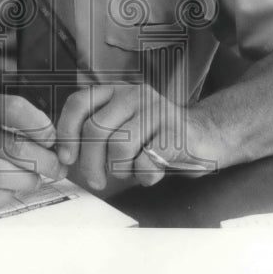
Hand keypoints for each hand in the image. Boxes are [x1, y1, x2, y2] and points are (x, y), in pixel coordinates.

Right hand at [0, 93, 66, 207]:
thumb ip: (7, 118)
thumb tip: (48, 138)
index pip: (13, 109)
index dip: (39, 125)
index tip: (52, 138)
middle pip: (13, 148)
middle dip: (43, 162)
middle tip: (56, 168)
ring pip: (2, 176)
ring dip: (27, 181)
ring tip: (35, 180)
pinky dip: (4, 196)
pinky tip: (11, 191)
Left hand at [55, 84, 215, 189]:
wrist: (206, 137)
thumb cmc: (157, 138)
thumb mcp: (124, 129)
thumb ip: (98, 135)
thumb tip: (66, 156)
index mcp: (117, 92)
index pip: (80, 103)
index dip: (66, 132)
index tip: (67, 158)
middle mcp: (134, 94)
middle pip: (95, 129)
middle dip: (90, 163)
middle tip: (96, 181)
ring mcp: (156, 110)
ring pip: (119, 146)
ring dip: (120, 170)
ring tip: (131, 171)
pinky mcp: (175, 132)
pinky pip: (145, 161)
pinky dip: (143, 176)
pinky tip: (151, 173)